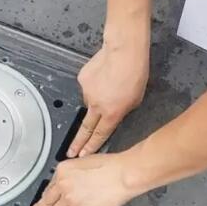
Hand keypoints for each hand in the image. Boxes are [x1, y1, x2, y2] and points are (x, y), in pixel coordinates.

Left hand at [29, 152, 137, 205]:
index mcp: (62, 170)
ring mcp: (69, 199)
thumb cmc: (111, 167)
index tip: (43, 199)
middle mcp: (63, 184)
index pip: (50, 185)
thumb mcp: (84, 161)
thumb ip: (72, 173)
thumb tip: (68, 183)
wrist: (123, 174)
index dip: (46, 194)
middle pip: (47, 200)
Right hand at [68, 35, 148, 157]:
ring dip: (97, 98)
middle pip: (85, 128)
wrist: (123, 50)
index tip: (82, 155)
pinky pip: (88, 86)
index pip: (99, 135)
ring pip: (90, 101)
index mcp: (112, 114)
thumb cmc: (135, 71)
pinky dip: (95, 84)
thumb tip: (114, 114)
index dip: (90, 147)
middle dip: (77, 142)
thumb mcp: (136, 99)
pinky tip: (104, 75)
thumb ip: (122, 111)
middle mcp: (96, 106)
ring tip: (110, 85)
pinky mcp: (82, 80)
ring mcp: (87, 93)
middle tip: (70, 151)